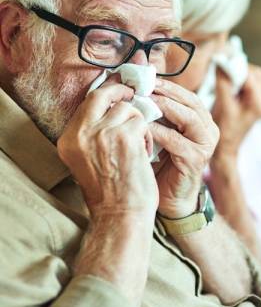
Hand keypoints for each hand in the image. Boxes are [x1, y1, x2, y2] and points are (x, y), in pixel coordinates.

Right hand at [57, 82, 158, 219]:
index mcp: (68, 139)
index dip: (107, 93)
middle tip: (134, 93)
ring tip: (139, 145)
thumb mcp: (89, 159)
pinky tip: (144, 153)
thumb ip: (95, 132)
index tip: (120, 90)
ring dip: (138, 123)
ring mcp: (102, 133)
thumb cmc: (110, 192)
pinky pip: (142, 122)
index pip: (87, 103)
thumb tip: (114, 105)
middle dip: (121, 91)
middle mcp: (80, 133)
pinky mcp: (124, 137)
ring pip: (127, 109)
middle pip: (102, 95)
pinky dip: (147, 135)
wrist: (120, 216)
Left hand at [150, 79, 218, 218]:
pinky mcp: (196, 160)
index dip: (167, 84)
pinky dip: (158, 132)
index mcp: (202, 121)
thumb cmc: (161, 163)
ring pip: (188, 117)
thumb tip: (140, 77)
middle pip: (191, 102)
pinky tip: (142, 127)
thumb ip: (156, 109)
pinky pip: (176, 140)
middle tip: (143, 85)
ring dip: (164, 107)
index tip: (145, 77)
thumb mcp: (160, 131)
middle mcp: (208, 130)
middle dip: (166, 91)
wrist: (169, 199)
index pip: (187, 95)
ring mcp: (205, 146)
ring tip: (143, 101)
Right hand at [211, 64, 260, 158]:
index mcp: (258, 103)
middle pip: (255, 74)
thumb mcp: (222, 106)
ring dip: (237, 75)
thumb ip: (224, 83)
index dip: (235, 66)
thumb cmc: (224, 132)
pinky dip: (236, 82)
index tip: (221, 61)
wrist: (225, 151)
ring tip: (223, 80)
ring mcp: (257, 104)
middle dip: (239, 69)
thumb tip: (221, 62)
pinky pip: (246, 86)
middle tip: (223, 71)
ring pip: (251, 79)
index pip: (250, 75)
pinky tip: (225, 87)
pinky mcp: (250, 104)